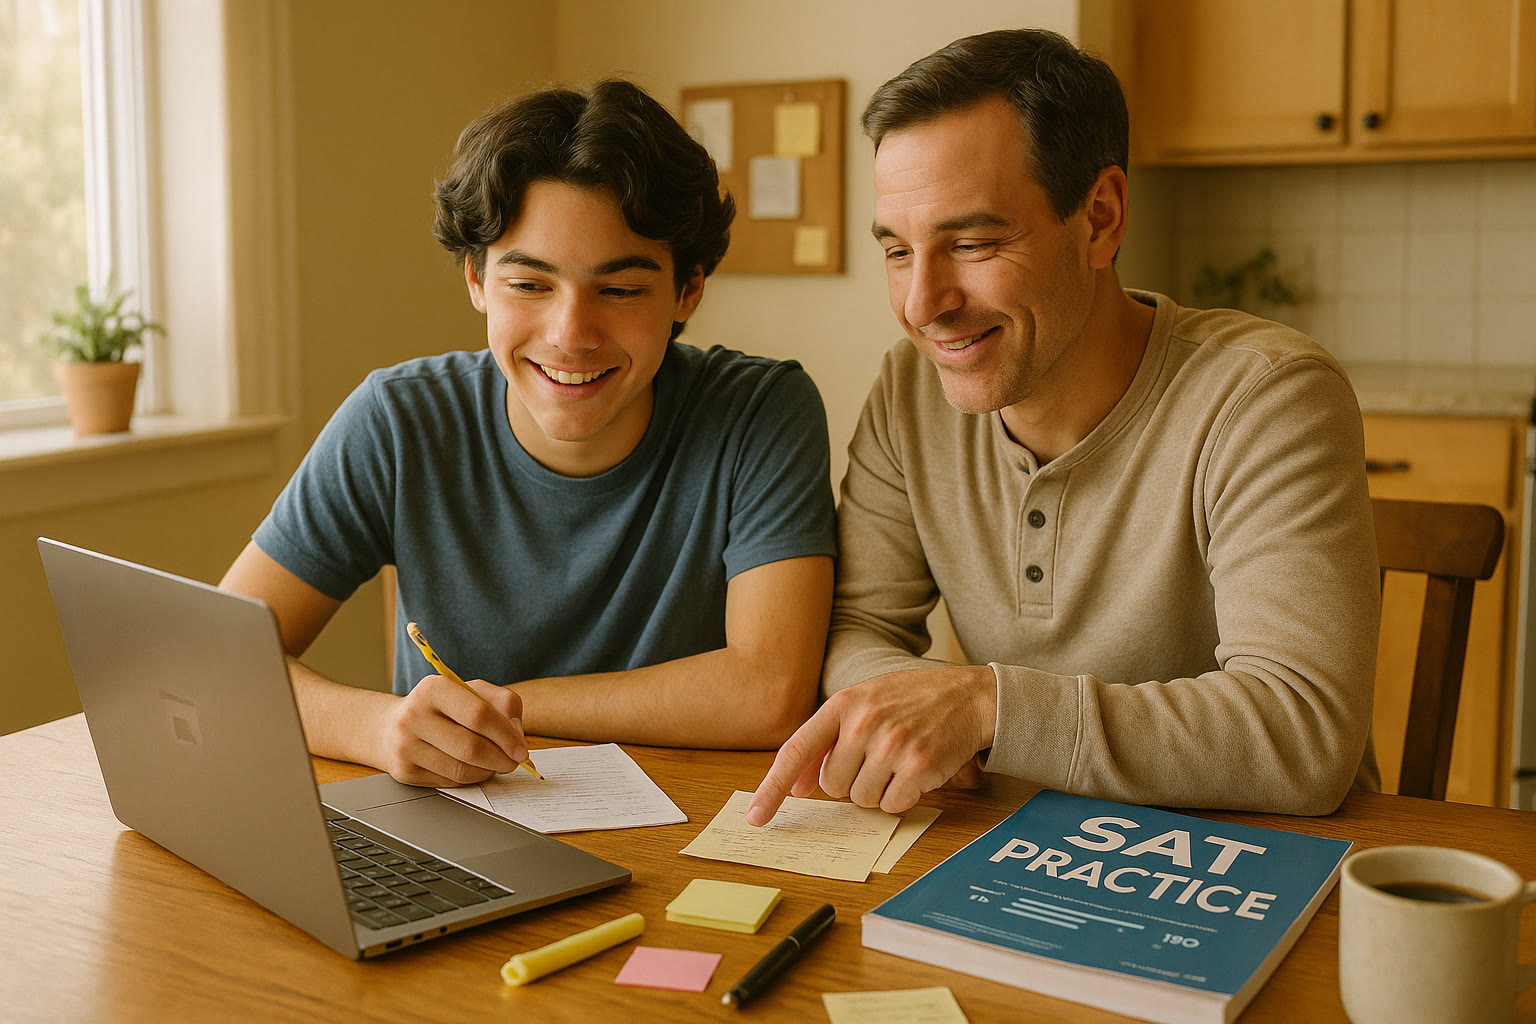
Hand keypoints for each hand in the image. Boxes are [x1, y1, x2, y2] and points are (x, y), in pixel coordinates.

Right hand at [369, 674, 527, 786]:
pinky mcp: (404, 772)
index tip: (522, 749)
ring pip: (461, 770)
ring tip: (495, 764)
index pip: (479, 714)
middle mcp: (414, 716)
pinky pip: (449, 782)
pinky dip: (470, 778)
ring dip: (487, 771)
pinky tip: (473, 768)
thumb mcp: (471, 691)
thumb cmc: (440, 707)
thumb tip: (517, 734)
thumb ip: (502, 703)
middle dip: (501, 759)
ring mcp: (406, 746)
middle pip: (471, 747)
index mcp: (433, 689)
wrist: (389, 727)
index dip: (506, 735)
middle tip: (514, 762)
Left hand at [745, 664, 996, 824]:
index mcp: (844, 703)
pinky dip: (902, 797)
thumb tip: (797, 786)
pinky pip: (892, 806)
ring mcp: (893, 745)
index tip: (756, 816)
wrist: (969, 696)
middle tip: (876, 759)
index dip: (772, 787)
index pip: (797, 750)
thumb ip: (828, 739)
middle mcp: (865, 723)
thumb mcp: (865, 703)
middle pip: (833, 786)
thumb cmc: (912, 701)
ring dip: (878, 790)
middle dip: (851, 782)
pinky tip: (915, 771)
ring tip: (898, 761)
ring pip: (862, 799)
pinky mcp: (919, 766)